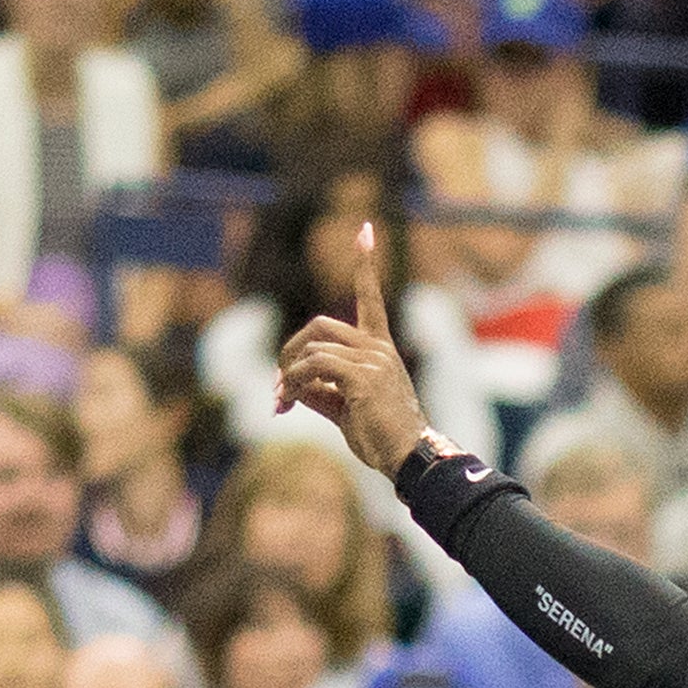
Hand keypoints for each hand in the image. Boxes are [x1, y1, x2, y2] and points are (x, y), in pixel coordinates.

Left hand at [273, 223, 430, 476]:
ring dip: (288, 375)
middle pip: (320, 325)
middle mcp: (378, 347)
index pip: (371, 297)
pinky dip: (293, 383)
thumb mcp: (344, 409)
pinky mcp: (363, 376)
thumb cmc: (380, 437)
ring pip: (313, 348)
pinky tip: (288, 403)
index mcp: (380, 348)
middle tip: (279, 383)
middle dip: (291, 350)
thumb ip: (318, 391)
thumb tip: (288, 387)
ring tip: (282, 402)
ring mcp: (373, 359)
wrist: (408, 458)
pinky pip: (314, 367)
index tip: (365, 230)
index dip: (365, 264)